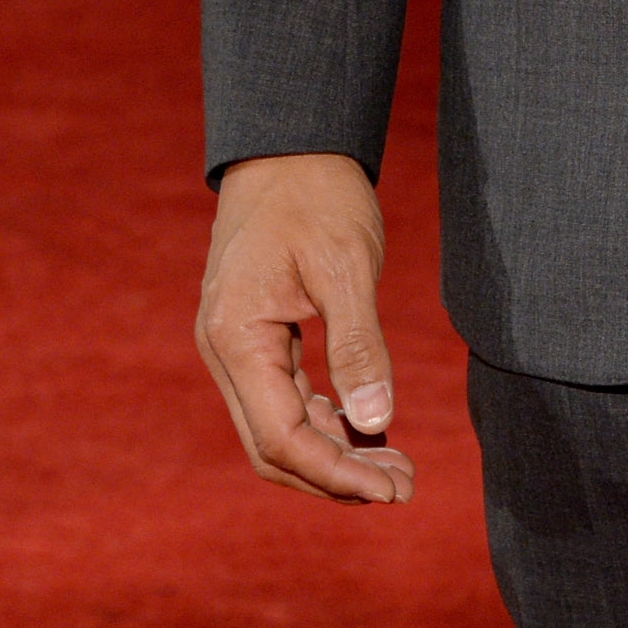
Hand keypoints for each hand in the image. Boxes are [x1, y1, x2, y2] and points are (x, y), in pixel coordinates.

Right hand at [196, 154, 412, 504]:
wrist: (289, 138)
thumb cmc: (317, 192)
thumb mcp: (346, 265)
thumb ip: (359, 345)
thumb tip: (377, 423)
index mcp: (236, 336)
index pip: (281, 438)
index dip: (337, 474)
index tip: (393, 489)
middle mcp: (223, 349)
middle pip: (274, 446)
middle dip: (337, 475)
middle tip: (403, 486)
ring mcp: (234, 342)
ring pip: (278, 426)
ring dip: (333, 451)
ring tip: (396, 465)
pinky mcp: (253, 332)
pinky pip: (283, 396)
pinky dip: (323, 419)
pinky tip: (368, 425)